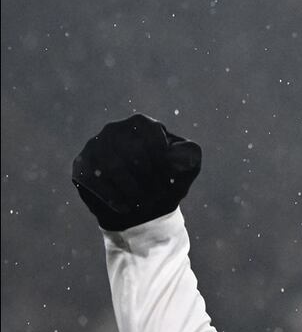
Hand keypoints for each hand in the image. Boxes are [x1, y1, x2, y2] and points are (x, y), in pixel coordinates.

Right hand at [72, 114, 201, 230]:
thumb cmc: (166, 181)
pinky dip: (114, 198)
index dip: (163, 166)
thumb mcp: (186, 168)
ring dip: (132, 191)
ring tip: (143, 204)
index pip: (153, 140)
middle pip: (133, 154)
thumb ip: (189, 155)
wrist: (142, 207)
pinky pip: (94, 180)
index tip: (168, 184)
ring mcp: (95, 146)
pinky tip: (126, 207)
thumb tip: (175, 155)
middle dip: (149, 181)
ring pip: (113, 167)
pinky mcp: (81, 165)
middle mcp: (115, 129)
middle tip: (156, 198)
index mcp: (143, 124)